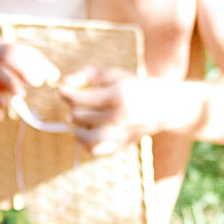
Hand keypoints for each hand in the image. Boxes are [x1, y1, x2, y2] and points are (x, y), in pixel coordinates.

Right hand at [0, 40, 59, 111]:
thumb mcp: (2, 73)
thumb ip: (22, 73)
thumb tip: (53, 75)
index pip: (20, 50)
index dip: (39, 62)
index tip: (53, 76)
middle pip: (8, 55)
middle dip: (26, 68)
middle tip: (38, 82)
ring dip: (12, 82)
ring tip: (21, 94)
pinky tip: (4, 104)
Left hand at [57, 65, 199, 154]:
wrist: (161, 106)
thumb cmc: (132, 86)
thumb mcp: (113, 74)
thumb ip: (88, 75)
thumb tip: (65, 83)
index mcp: (116, 97)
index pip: (80, 99)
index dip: (65, 94)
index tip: (61, 90)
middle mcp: (118, 118)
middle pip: (80, 116)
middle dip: (73, 108)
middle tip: (76, 102)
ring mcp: (119, 135)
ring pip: (84, 137)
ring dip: (75, 127)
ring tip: (76, 119)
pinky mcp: (120, 146)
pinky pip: (94, 150)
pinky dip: (84, 142)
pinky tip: (85, 131)